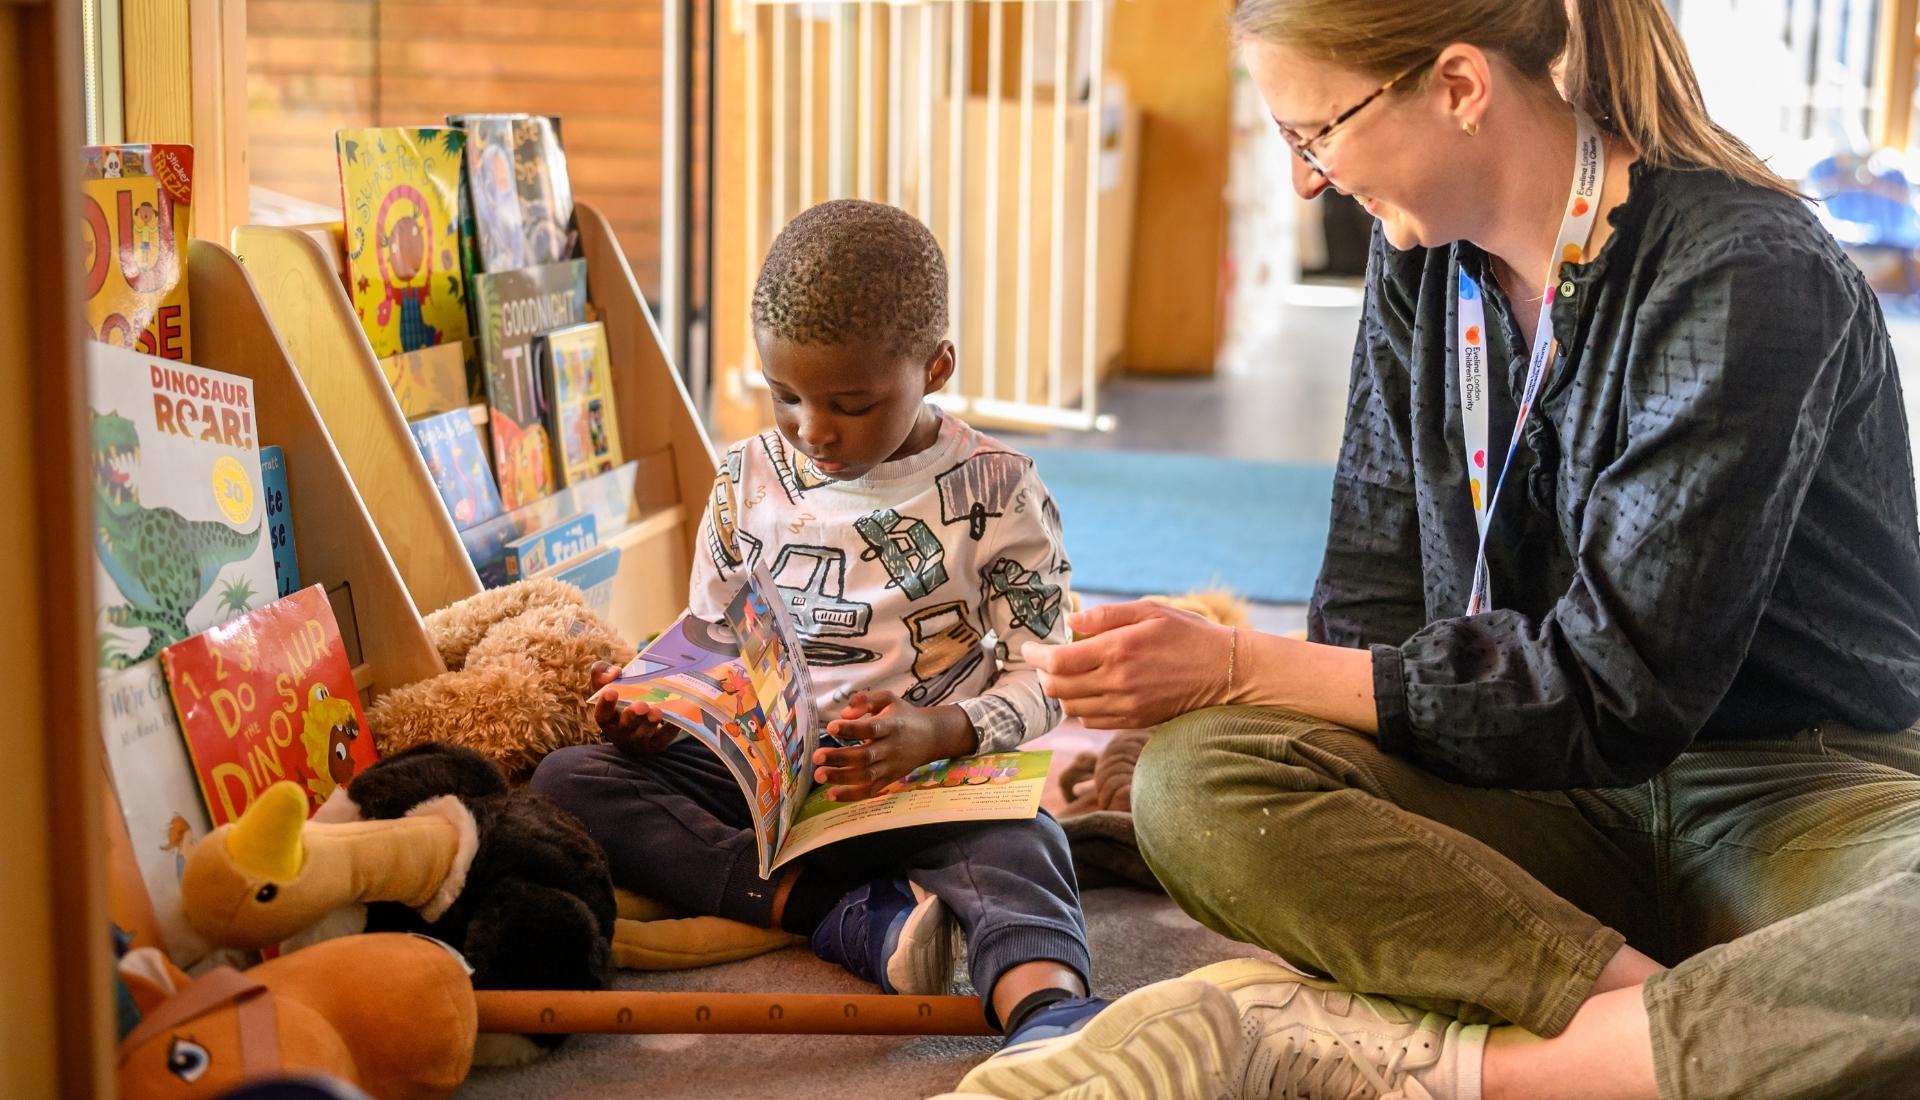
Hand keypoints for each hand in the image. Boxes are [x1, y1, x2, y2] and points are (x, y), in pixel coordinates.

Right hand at [589, 660, 677, 756]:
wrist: (635, 728)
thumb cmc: (620, 699)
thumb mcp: (607, 685)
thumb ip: (602, 673)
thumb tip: (615, 671)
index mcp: (607, 718)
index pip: (602, 714)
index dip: (606, 704)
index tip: (611, 691)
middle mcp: (621, 732)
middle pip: (625, 726)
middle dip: (633, 716)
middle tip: (641, 706)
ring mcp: (639, 739)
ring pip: (644, 734)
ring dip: (650, 723)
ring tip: (657, 711)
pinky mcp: (657, 743)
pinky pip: (665, 737)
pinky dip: (671, 728)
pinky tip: (678, 715)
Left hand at [814, 691, 976, 801]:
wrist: (931, 737)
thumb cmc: (903, 715)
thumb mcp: (889, 699)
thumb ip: (866, 700)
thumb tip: (844, 713)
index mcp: (892, 725)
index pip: (871, 728)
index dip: (852, 729)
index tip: (831, 727)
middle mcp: (891, 748)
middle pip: (865, 756)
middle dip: (839, 758)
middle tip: (817, 756)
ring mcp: (891, 767)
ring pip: (866, 776)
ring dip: (841, 777)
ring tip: (819, 775)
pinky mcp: (889, 779)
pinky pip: (870, 790)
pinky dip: (851, 795)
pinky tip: (831, 795)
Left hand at [1022, 600, 1233, 728]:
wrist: (1225, 672)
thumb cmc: (1188, 634)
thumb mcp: (1149, 610)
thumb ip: (1105, 616)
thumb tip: (1070, 622)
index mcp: (1118, 650)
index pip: (1058, 661)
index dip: (1036, 656)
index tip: (1029, 648)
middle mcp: (1118, 682)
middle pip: (1058, 688)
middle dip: (1043, 674)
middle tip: (1045, 660)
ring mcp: (1126, 706)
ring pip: (1072, 707)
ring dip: (1061, 692)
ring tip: (1065, 675)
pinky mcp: (1134, 721)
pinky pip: (1091, 721)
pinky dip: (1080, 707)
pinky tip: (1088, 690)